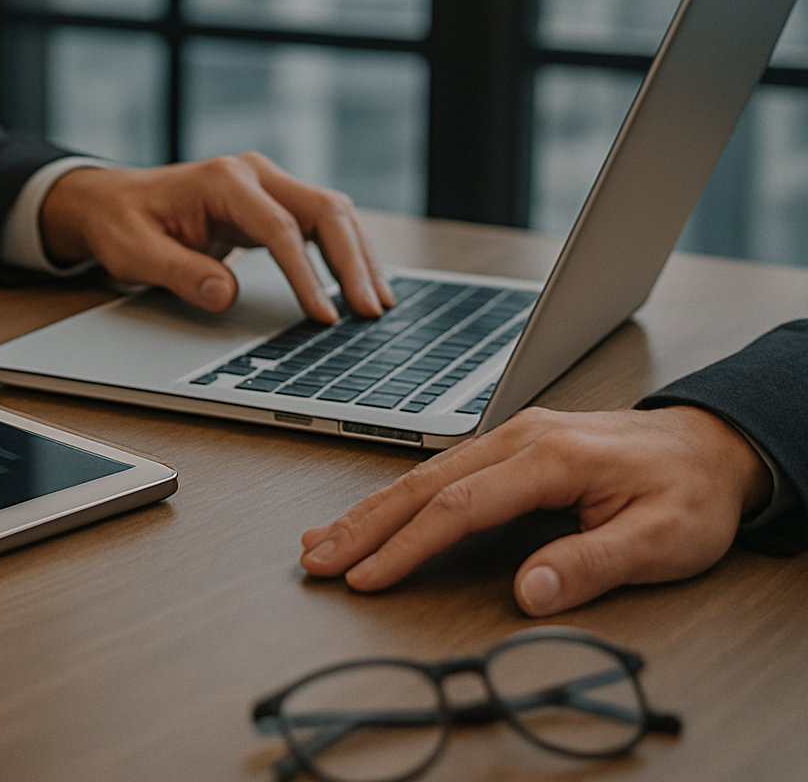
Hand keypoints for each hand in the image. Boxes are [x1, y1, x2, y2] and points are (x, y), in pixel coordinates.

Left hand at [39, 153, 393, 322]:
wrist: (112, 201)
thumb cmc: (123, 223)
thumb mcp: (136, 253)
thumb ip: (181, 273)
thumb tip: (227, 295)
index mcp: (223, 181)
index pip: (279, 229)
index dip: (306, 275)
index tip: (322, 315)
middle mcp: (254, 174)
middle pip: (324, 210)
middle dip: (352, 262)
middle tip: (369, 311)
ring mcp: (267, 185)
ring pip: (333, 212)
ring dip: (359, 256)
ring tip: (378, 304)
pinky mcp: (273, 201)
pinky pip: (322, 222)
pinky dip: (346, 251)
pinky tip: (361, 283)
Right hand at [299, 405, 773, 614]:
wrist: (713, 444)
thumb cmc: (691, 492)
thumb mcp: (663, 539)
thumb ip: (593, 563)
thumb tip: (530, 590)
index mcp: (551, 456)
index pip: (460, 506)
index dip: (408, 546)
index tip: (368, 577)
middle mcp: (521, 438)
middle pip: (422, 483)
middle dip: (362, 525)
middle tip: (316, 559)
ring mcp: (511, 438)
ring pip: (423, 474)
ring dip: (369, 511)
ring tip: (322, 540)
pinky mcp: (510, 447)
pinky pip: (440, 471)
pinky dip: (396, 497)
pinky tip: (371, 514)